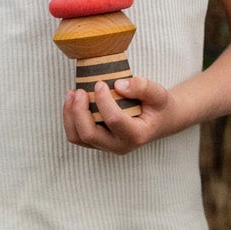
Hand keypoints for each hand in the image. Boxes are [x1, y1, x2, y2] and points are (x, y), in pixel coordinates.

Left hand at [61, 76, 180, 153]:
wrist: (160, 120)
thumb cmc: (158, 106)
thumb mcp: (159, 93)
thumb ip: (143, 87)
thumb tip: (118, 85)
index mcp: (137, 135)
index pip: (114, 120)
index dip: (103, 100)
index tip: (100, 83)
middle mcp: (120, 146)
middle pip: (89, 134)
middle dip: (79, 111)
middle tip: (79, 91)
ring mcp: (107, 146)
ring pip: (78, 137)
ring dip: (70, 115)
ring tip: (71, 93)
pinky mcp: (98, 143)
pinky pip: (76, 135)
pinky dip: (70, 118)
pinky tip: (72, 101)